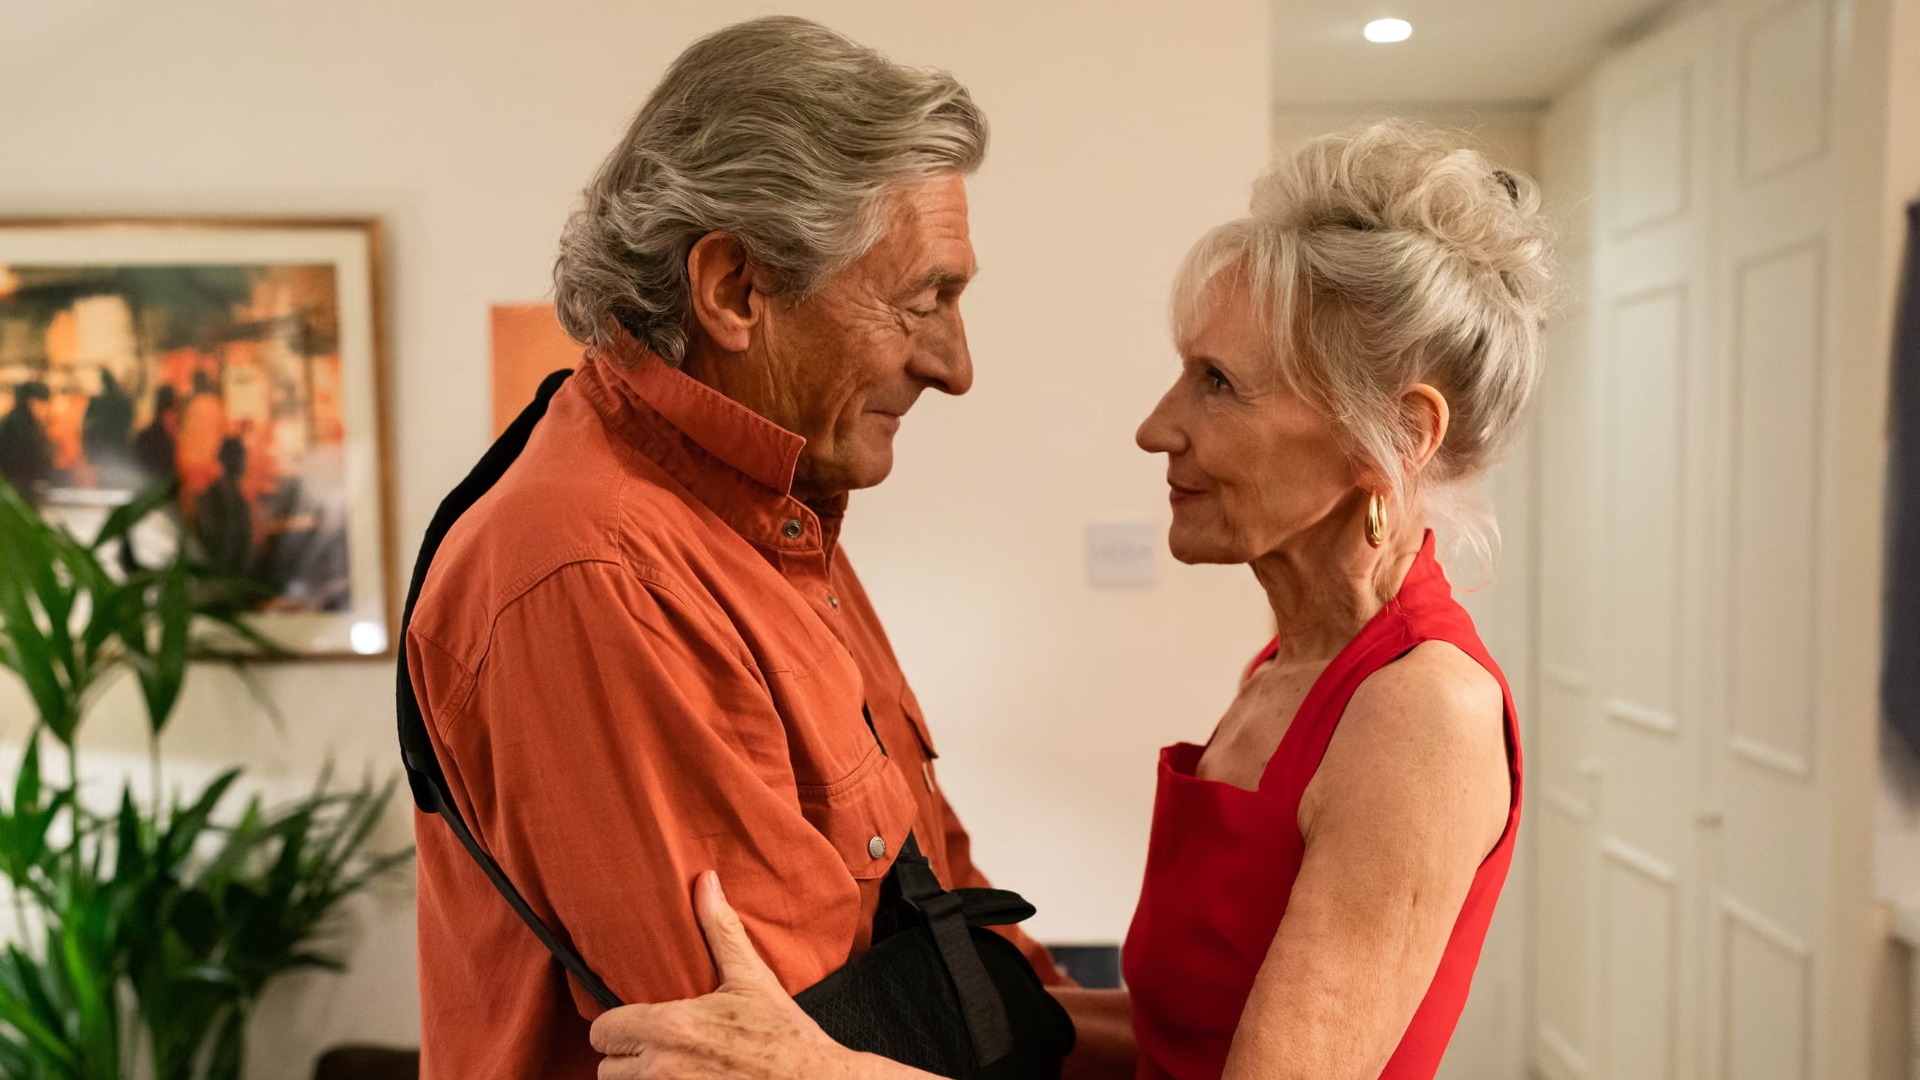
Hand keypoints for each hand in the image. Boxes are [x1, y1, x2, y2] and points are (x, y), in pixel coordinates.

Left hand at [589, 871, 860, 1079]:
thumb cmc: (784, 1035)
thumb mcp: (750, 978)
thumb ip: (719, 929)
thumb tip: (705, 882)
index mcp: (671, 1027)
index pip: (603, 1031)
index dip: (616, 1026)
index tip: (635, 1023)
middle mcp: (662, 1068)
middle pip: (606, 1069)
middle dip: (626, 1058)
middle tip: (653, 1047)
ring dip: (641, 1079)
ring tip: (669, 1066)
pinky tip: (686, 1078)